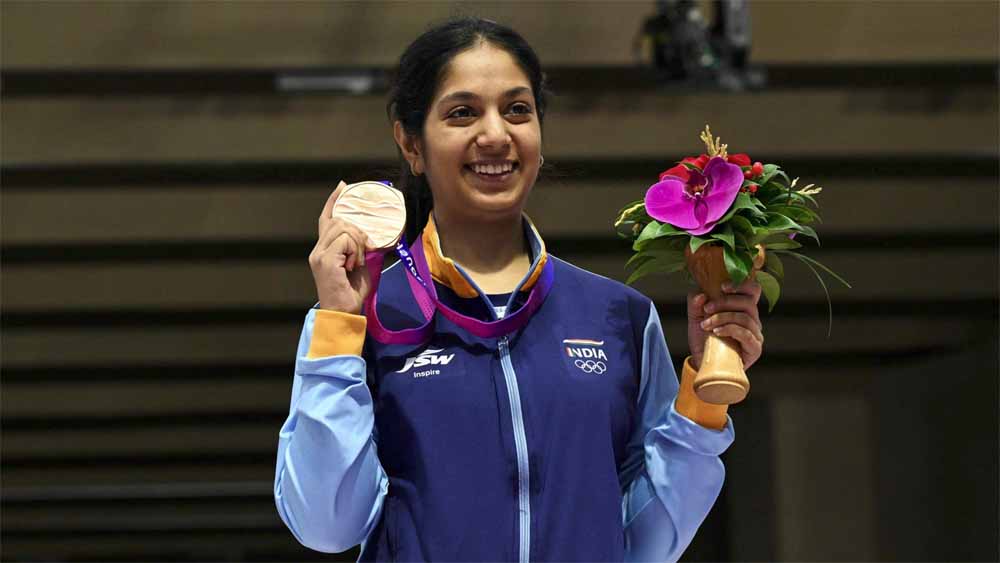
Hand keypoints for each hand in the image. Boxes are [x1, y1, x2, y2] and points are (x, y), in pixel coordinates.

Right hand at [309, 181, 372, 313]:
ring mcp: (319, 254)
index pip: (326, 219)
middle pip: (339, 221)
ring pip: (343, 228)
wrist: (343, 313)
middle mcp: (317, 250)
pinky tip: (353, 265)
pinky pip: (345, 240)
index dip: (334, 201)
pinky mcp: (325, 260)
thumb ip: (362, 249)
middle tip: (365, 249)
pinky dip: (355, 250)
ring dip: (358, 243)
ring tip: (357, 261)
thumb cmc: (352, 293)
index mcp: (323, 250)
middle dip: (358, 231)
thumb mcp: (361, 265)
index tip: (343, 187)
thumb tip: (375, 236)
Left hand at [686, 279, 764, 370]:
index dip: (742, 284)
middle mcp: (753, 320)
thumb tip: (701, 294)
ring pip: (745, 318)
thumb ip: (696, 304)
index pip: (753, 290)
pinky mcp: (755, 348)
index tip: (722, 286)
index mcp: (743, 308)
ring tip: (706, 325)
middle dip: (725, 302)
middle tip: (707, 309)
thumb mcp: (696, 318)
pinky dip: (730, 329)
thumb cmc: (704, 338)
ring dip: (722, 318)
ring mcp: (755, 334)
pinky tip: (716, 332)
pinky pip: (746, 334)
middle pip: (748, 302)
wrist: (704, 363)